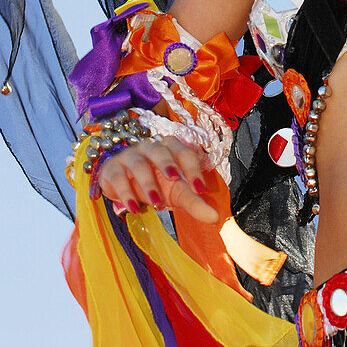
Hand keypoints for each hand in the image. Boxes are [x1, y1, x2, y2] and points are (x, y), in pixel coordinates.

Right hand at [97, 136, 218, 222]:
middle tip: (174, 180)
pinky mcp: (112, 168)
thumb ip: (194, 202)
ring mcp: (130, 155)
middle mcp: (150, 147)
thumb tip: (215, 217)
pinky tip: (132, 208)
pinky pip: (118, 176)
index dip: (193, 169)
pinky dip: (124, 192)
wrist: (124, 186)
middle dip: (167, 164)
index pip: (184, 153)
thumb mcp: (176, 193)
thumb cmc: (156, 184)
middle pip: (160, 150)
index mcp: (170, 148)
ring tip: (155, 203)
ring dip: (148, 183)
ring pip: (139, 163)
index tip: (201, 190)